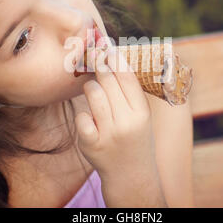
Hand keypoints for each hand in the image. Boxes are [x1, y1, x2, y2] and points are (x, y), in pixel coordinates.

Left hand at [75, 47, 165, 206]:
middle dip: (100, 67)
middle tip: (95, 59)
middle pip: (108, 81)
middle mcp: (127, 122)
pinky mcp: (91, 143)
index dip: (116, 59)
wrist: (131, 174)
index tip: (107, 48)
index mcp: (142, 113)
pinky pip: (81, 116)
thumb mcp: (141, 116)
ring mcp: (108, 134)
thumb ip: (130, 92)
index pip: (127, 77)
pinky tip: (91, 120)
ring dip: (91, 89)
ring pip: (92, 93)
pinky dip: (84, 115)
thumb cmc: (135, 137)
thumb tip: (114, 58)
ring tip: (95, 93)